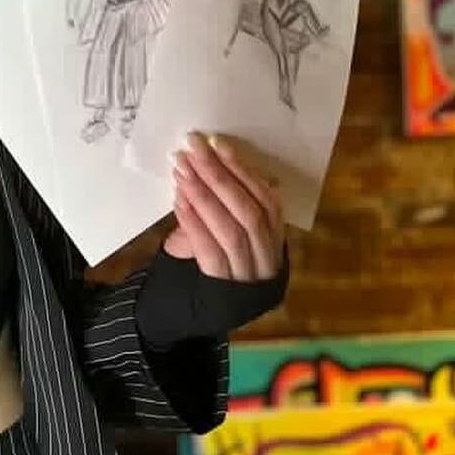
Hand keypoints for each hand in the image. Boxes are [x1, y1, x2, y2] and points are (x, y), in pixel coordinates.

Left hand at [163, 130, 284, 281]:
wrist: (199, 311)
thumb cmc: (213, 260)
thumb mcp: (224, 230)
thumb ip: (222, 203)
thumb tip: (202, 161)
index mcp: (276, 239)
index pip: (267, 200)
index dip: (243, 170)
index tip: (217, 143)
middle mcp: (269, 258)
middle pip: (249, 212)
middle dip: (219, 176)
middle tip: (193, 148)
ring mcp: (249, 277)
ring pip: (232, 230)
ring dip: (204, 195)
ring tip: (182, 170)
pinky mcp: (223, 291)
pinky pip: (209, 251)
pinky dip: (193, 222)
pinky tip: (178, 199)